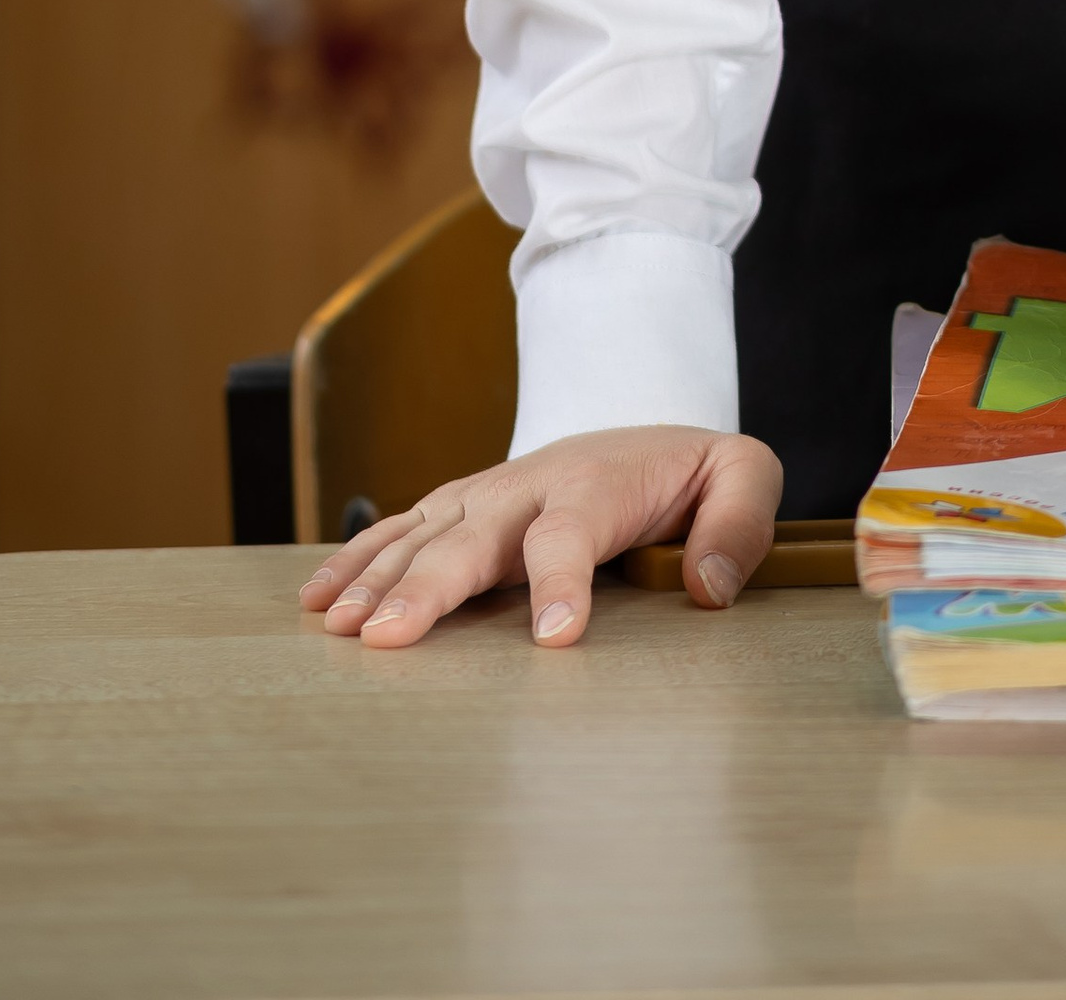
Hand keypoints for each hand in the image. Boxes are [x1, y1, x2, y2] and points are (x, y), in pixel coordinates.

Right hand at [297, 423, 782, 651]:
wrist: (644, 427)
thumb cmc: (691, 468)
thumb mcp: (743, 474)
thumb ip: (738, 524)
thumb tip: (707, 588)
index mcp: (597, 483)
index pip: (573, 532)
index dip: (561, 581)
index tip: (553, 638)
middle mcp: (529, 486)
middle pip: (473, 537)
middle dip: (429, 587)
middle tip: (388, 638)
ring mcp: (487, 496)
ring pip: (424, 535)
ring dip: (379, 578)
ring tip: (341, 626)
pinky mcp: (460, 508)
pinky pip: (401, 531)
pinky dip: (357, 560)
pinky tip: (321, 598)